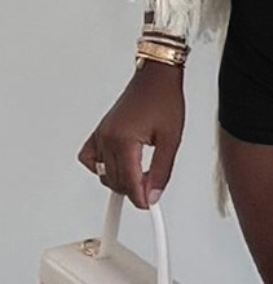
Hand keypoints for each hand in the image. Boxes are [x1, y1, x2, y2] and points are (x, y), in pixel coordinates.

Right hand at [77, 61, 184, 209]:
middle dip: (134, 190)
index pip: (129, 182)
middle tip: (152, 187)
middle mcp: (107, 138)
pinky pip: (90, 158)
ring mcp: (100, 134)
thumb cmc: (164, 99)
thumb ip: (162, 171)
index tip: (150, 205)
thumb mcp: (172, 139)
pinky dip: (100, 167)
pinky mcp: (99, 131)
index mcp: (124, 140)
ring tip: (141, 176)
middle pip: (115, 181)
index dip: (141, 198)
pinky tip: (116, 166)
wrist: (156, 78)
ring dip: (120, 180)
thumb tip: (153, 195)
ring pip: (102, 174)